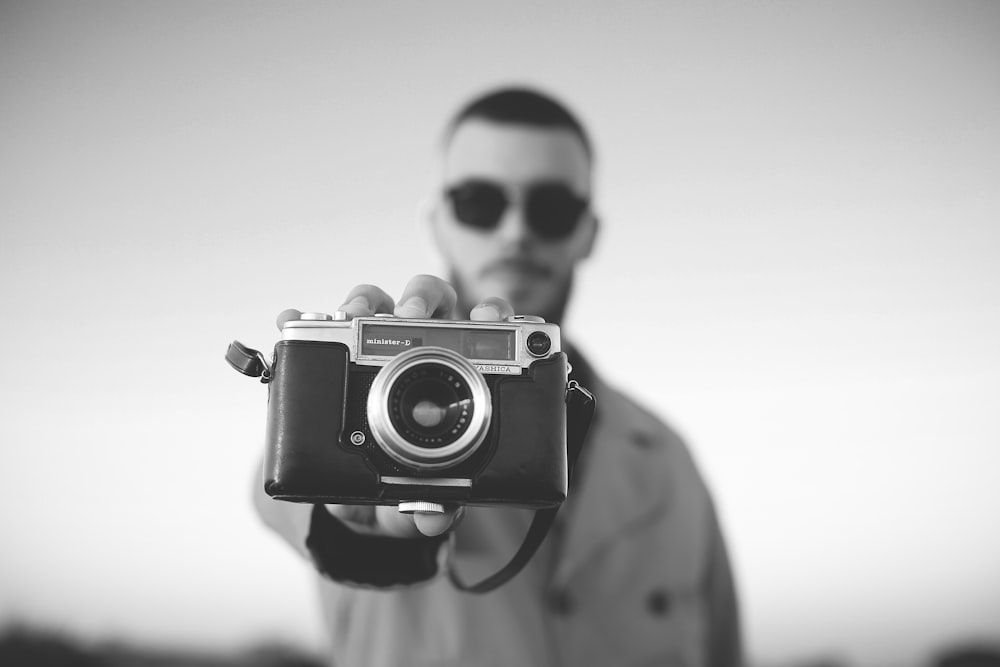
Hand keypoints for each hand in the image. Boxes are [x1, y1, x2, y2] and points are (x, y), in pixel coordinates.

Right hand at [279, 274, 513, 538]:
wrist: (352, 498)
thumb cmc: (401, 483)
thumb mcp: (420, 499)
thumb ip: (435, 507)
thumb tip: (439, 515)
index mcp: (458, 371)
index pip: (482, 329)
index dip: (491, 311)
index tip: (489, 316)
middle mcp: (417, 348)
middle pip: (429, 300)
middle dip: (423, 298)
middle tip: (411, 317)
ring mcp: (369, 348)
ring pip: (374, 302)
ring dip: (365, 300)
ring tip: (353, 314)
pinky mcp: (327, 359)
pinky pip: (310, 329)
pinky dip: (300, 319)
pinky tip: (291, 321)